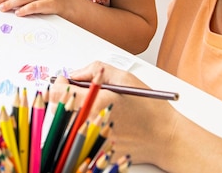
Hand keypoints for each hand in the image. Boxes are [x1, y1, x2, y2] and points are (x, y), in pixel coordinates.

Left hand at [49, 61, 176, 165]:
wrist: (165, 138)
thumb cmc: (149, 108)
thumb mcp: (125, 78)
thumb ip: (95, 69)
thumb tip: (75, 73)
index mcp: (96, 102)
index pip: (57, 93)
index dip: (59, 83)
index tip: (66, 81)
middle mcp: (90, 124)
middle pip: (56, 110)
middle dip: (62, 98)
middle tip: (76, 92)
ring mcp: (91, 141)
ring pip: (64, 125)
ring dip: (70, 114)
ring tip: (87, 108)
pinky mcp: (95, 152)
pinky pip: (77, 140)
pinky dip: (80, 130)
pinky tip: (95, 123)